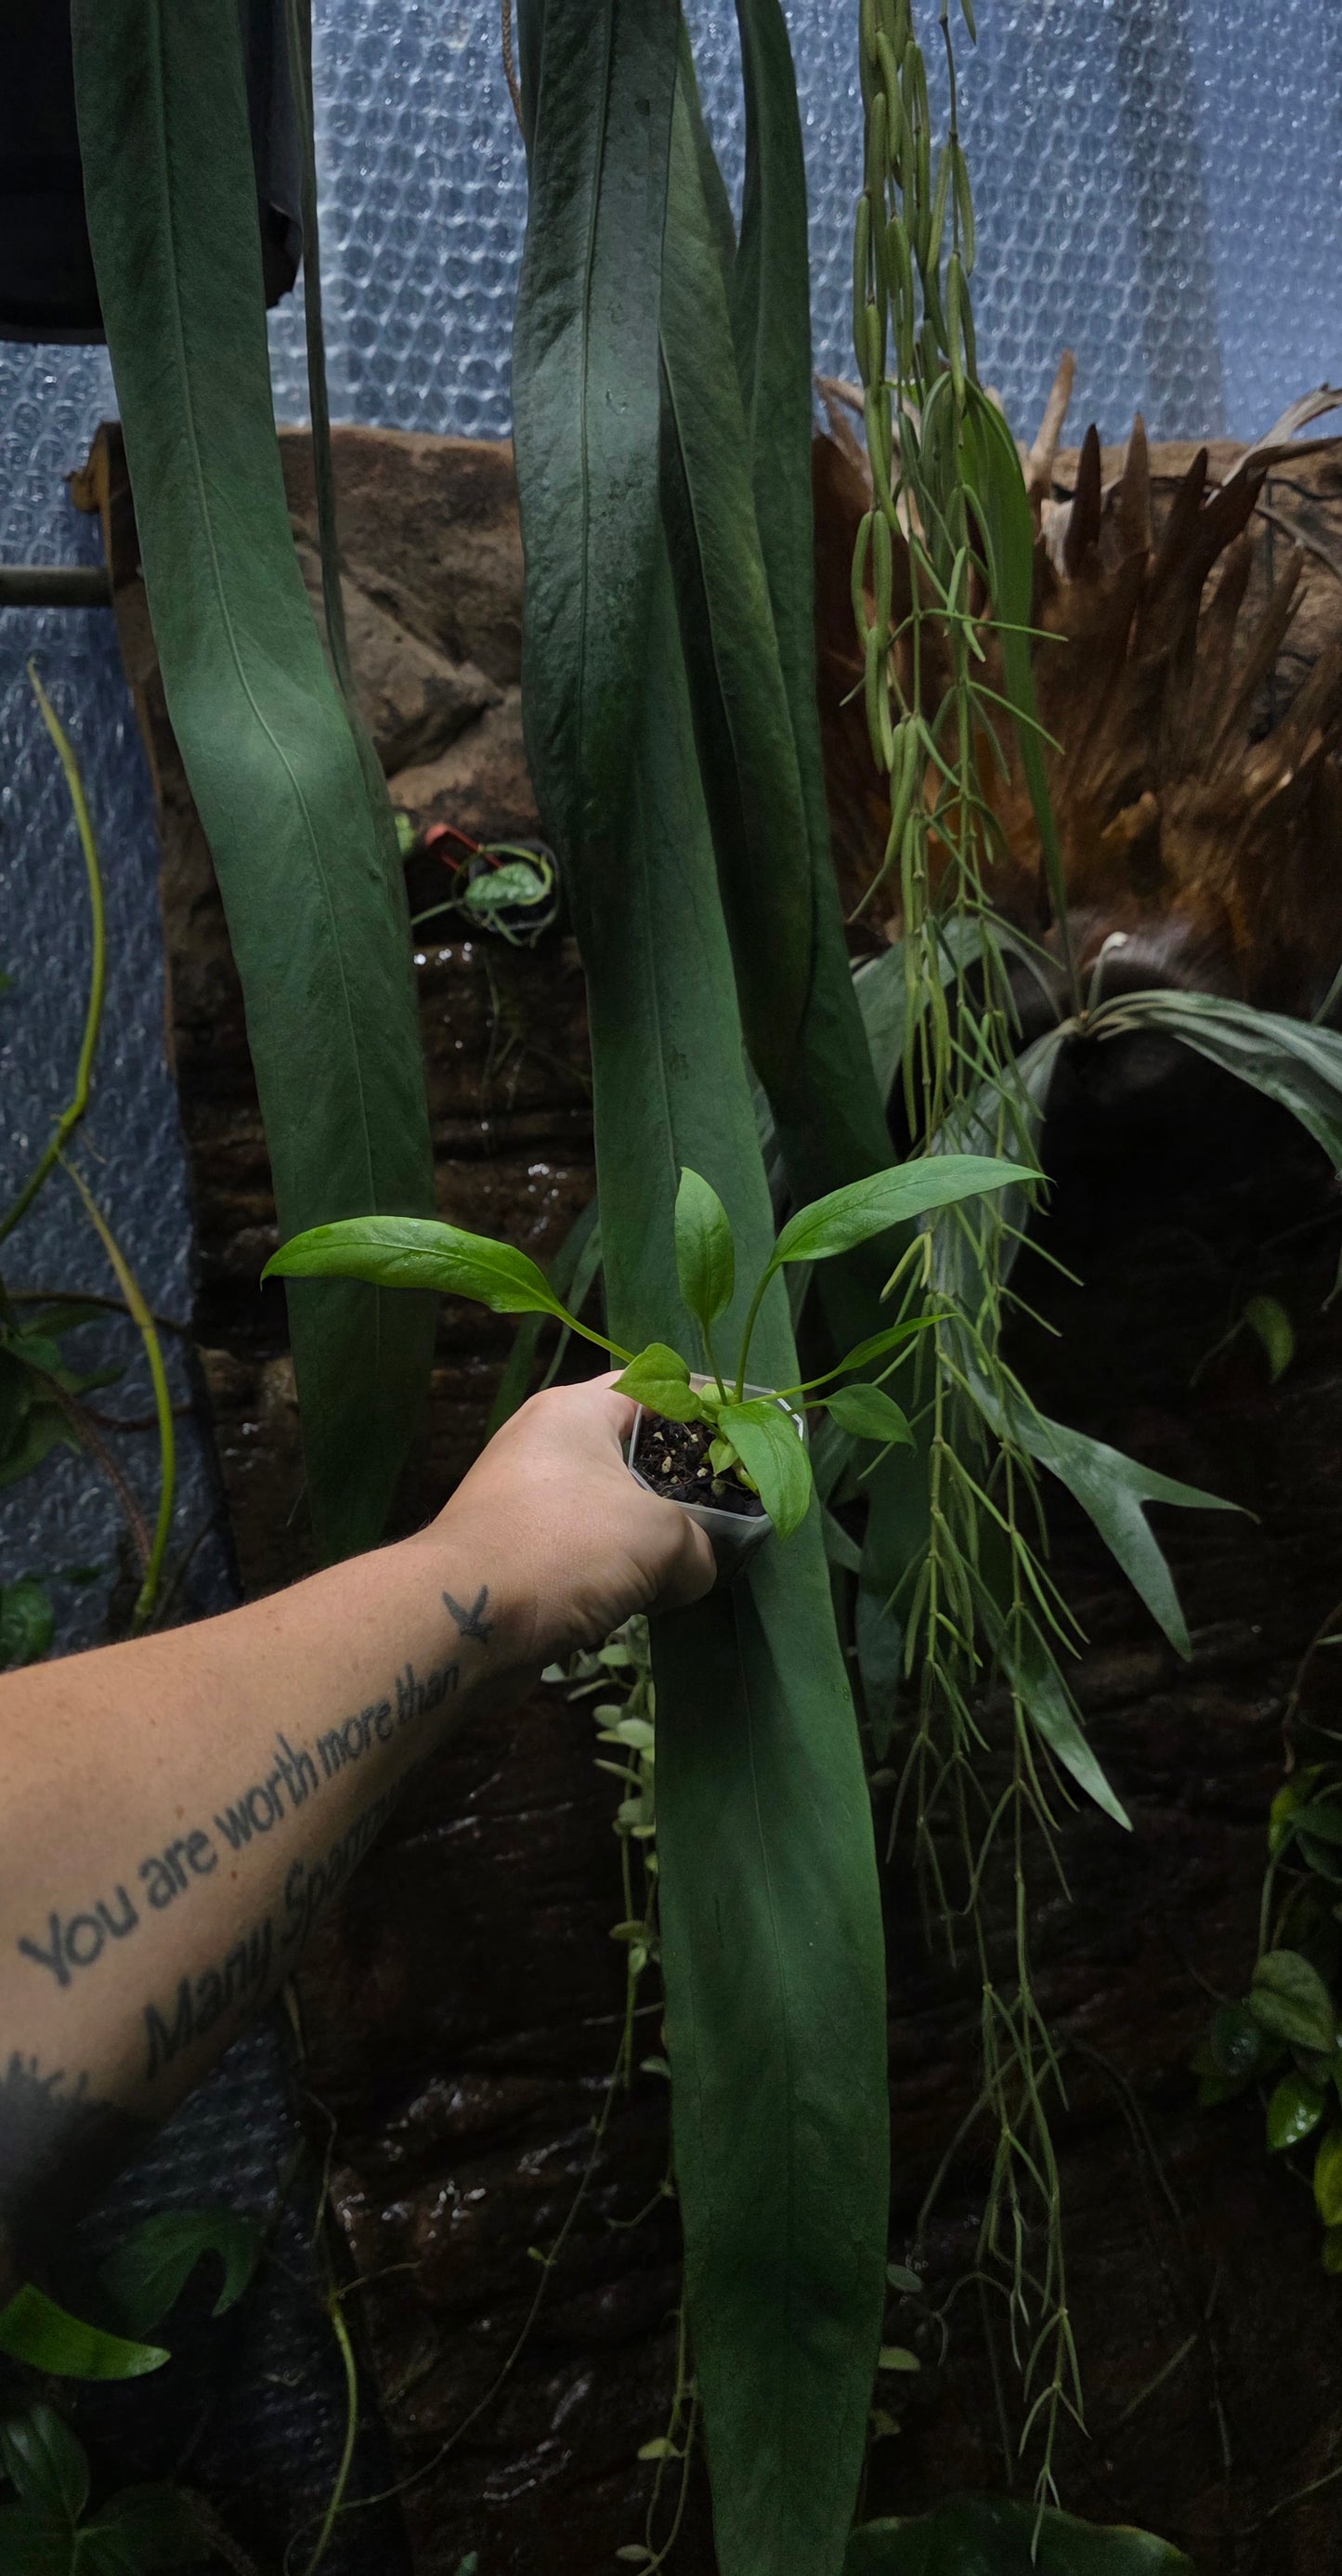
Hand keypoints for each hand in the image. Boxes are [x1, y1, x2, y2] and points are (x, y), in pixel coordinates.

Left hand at [429, 1374, 715, 1664]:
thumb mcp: (663, 1538)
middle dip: (684, 1482)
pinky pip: (583, 1550)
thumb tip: (696, 1567)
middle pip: (634, 1449)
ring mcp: (525, 1499)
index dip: (707, 1408)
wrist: (463, 1619)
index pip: (656, 1385)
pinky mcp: (515, 1552)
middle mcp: (546, 1443)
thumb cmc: (565, 1548)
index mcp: (575, 1410)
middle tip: (733, 1509)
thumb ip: (701, 1546)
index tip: (750, 1437)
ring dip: (650, 1534)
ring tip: (698, 1558)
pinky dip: (615, 1570)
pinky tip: (648, 1595)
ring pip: (610, 1506)